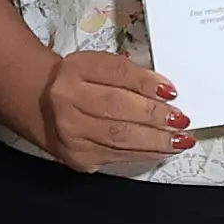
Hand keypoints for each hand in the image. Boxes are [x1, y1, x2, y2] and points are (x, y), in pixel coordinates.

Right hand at [33, 48, 190, 174]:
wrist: (42, 106)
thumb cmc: (80, 83)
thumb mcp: (97, 66)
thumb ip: (127, 75)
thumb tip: (166, 93)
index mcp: (75, 69)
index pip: (116, 73)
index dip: (146, 83)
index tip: (172, 92)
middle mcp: (67, 100)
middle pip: (117, 108)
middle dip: (155, 116)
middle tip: (181, 120)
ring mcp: (71, 132)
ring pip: (119, 138)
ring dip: (156, 140)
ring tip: (181, 140)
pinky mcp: (78, 157)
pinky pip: (118, 156)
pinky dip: (145, 153)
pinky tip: (163, 149)